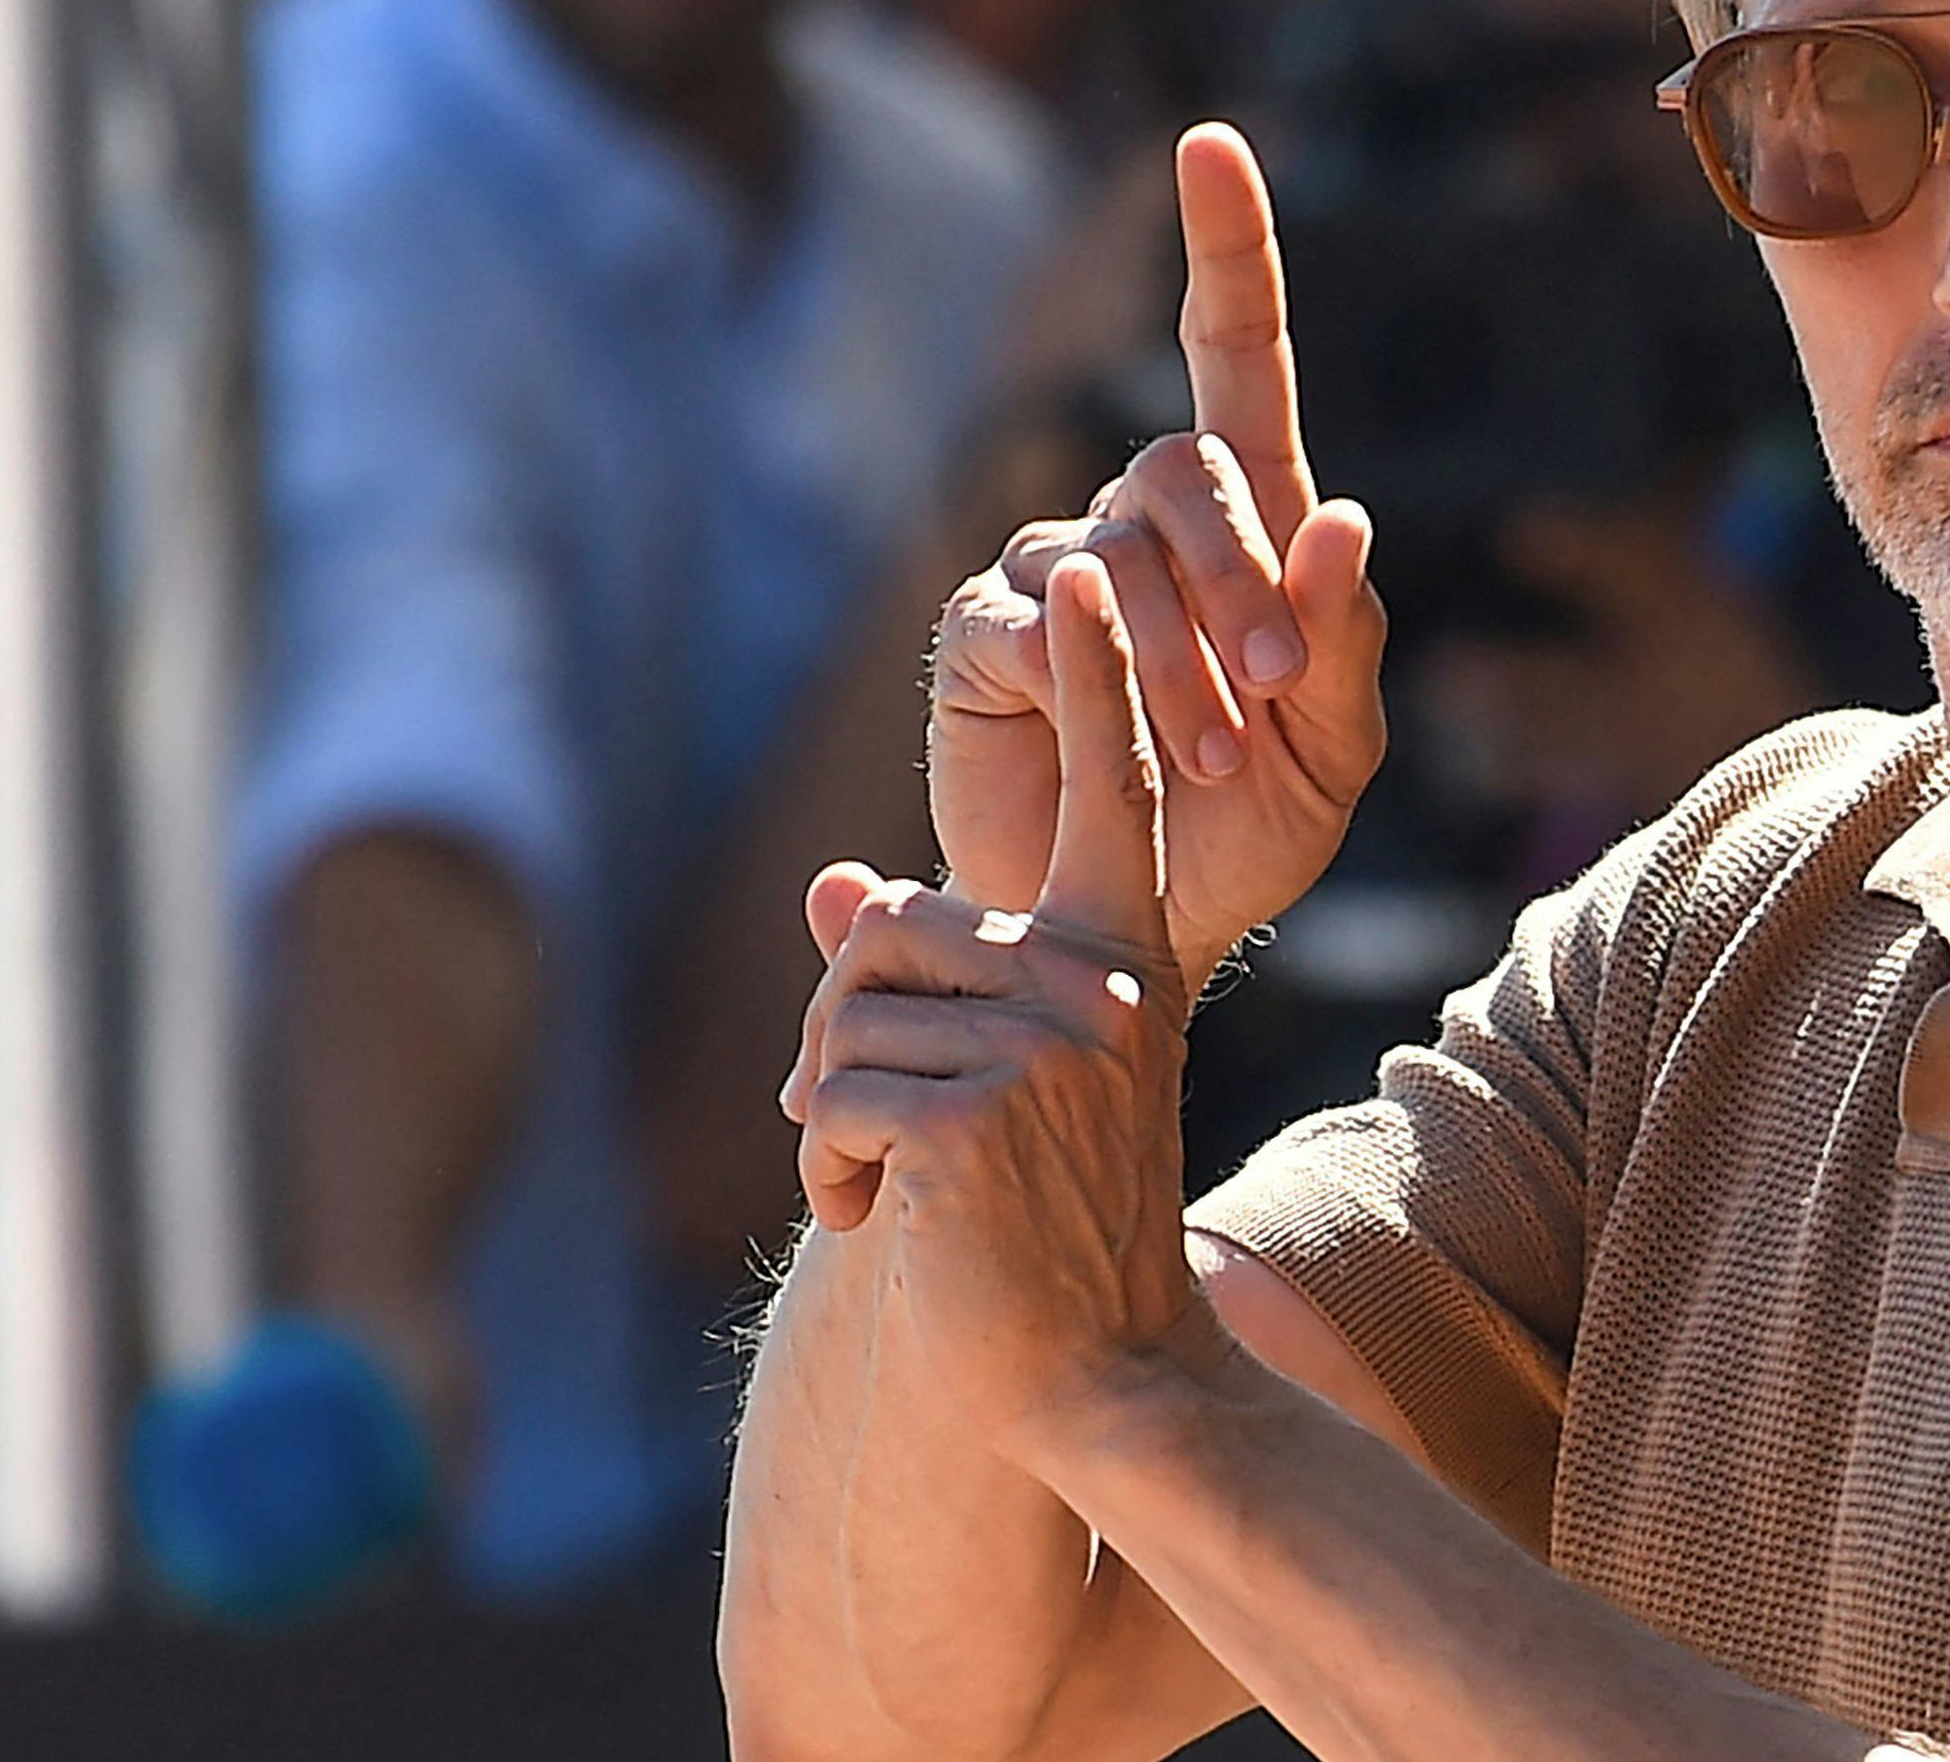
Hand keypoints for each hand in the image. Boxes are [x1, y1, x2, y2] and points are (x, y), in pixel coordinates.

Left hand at [787, 557, 1222, 1458]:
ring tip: (894, 1195)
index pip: (1109, 798)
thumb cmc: (1037, 1232)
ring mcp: (1048, 1052)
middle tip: (873, 1135)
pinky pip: (835, 1103)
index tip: (1088, 572)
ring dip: (833, 1121)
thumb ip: (925, 977)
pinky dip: (832, 1177)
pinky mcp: (981, 1119)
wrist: (1080, 1378)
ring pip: (844, 1021)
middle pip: (884, 932)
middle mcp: (1098, 987)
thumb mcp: (993, 1081)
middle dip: (841, 1036)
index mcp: (1118, 959)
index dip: (1095, 681)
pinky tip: (888, 1226)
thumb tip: (831, 880)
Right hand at [930, 125, 1385, 989]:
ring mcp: (1053, 572)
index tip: (1211, 145)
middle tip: (1270, 689)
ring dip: (1180, 661)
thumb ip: (1344, 643)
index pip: (1234, 356)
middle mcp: (1142, 522)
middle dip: (1238, 574)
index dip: (1226, 248)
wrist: (1140, 937)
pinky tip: (1122, 747)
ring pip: (1115, 554)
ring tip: (1211, 765)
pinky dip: (1091, 679)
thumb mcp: (1331, 755)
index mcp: (1249, 526)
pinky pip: (1029, 619)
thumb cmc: (1249, 838)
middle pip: (1182, 467)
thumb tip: (1344, 515)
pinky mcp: (983, 640)